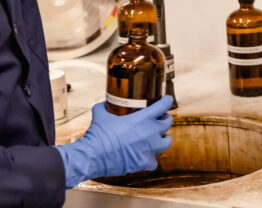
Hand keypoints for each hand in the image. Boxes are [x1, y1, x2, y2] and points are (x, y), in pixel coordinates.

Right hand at [54, 95, 172, 188]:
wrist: (93, 157)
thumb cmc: (98, 135)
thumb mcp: (101, 115)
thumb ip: (105, 107)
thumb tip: (103, 104)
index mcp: (143, 118)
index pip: (163, 106)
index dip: (167, 101)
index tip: (167, 100)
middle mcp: (150, 133)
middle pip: (167, 123)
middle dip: (164, 120)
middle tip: (159, 119)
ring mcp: (149, 149)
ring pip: (166, 142)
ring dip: (163, 138)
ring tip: (158, 138)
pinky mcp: (145, 162)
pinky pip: (154, 161)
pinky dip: (150, 158)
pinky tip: (145, 156)